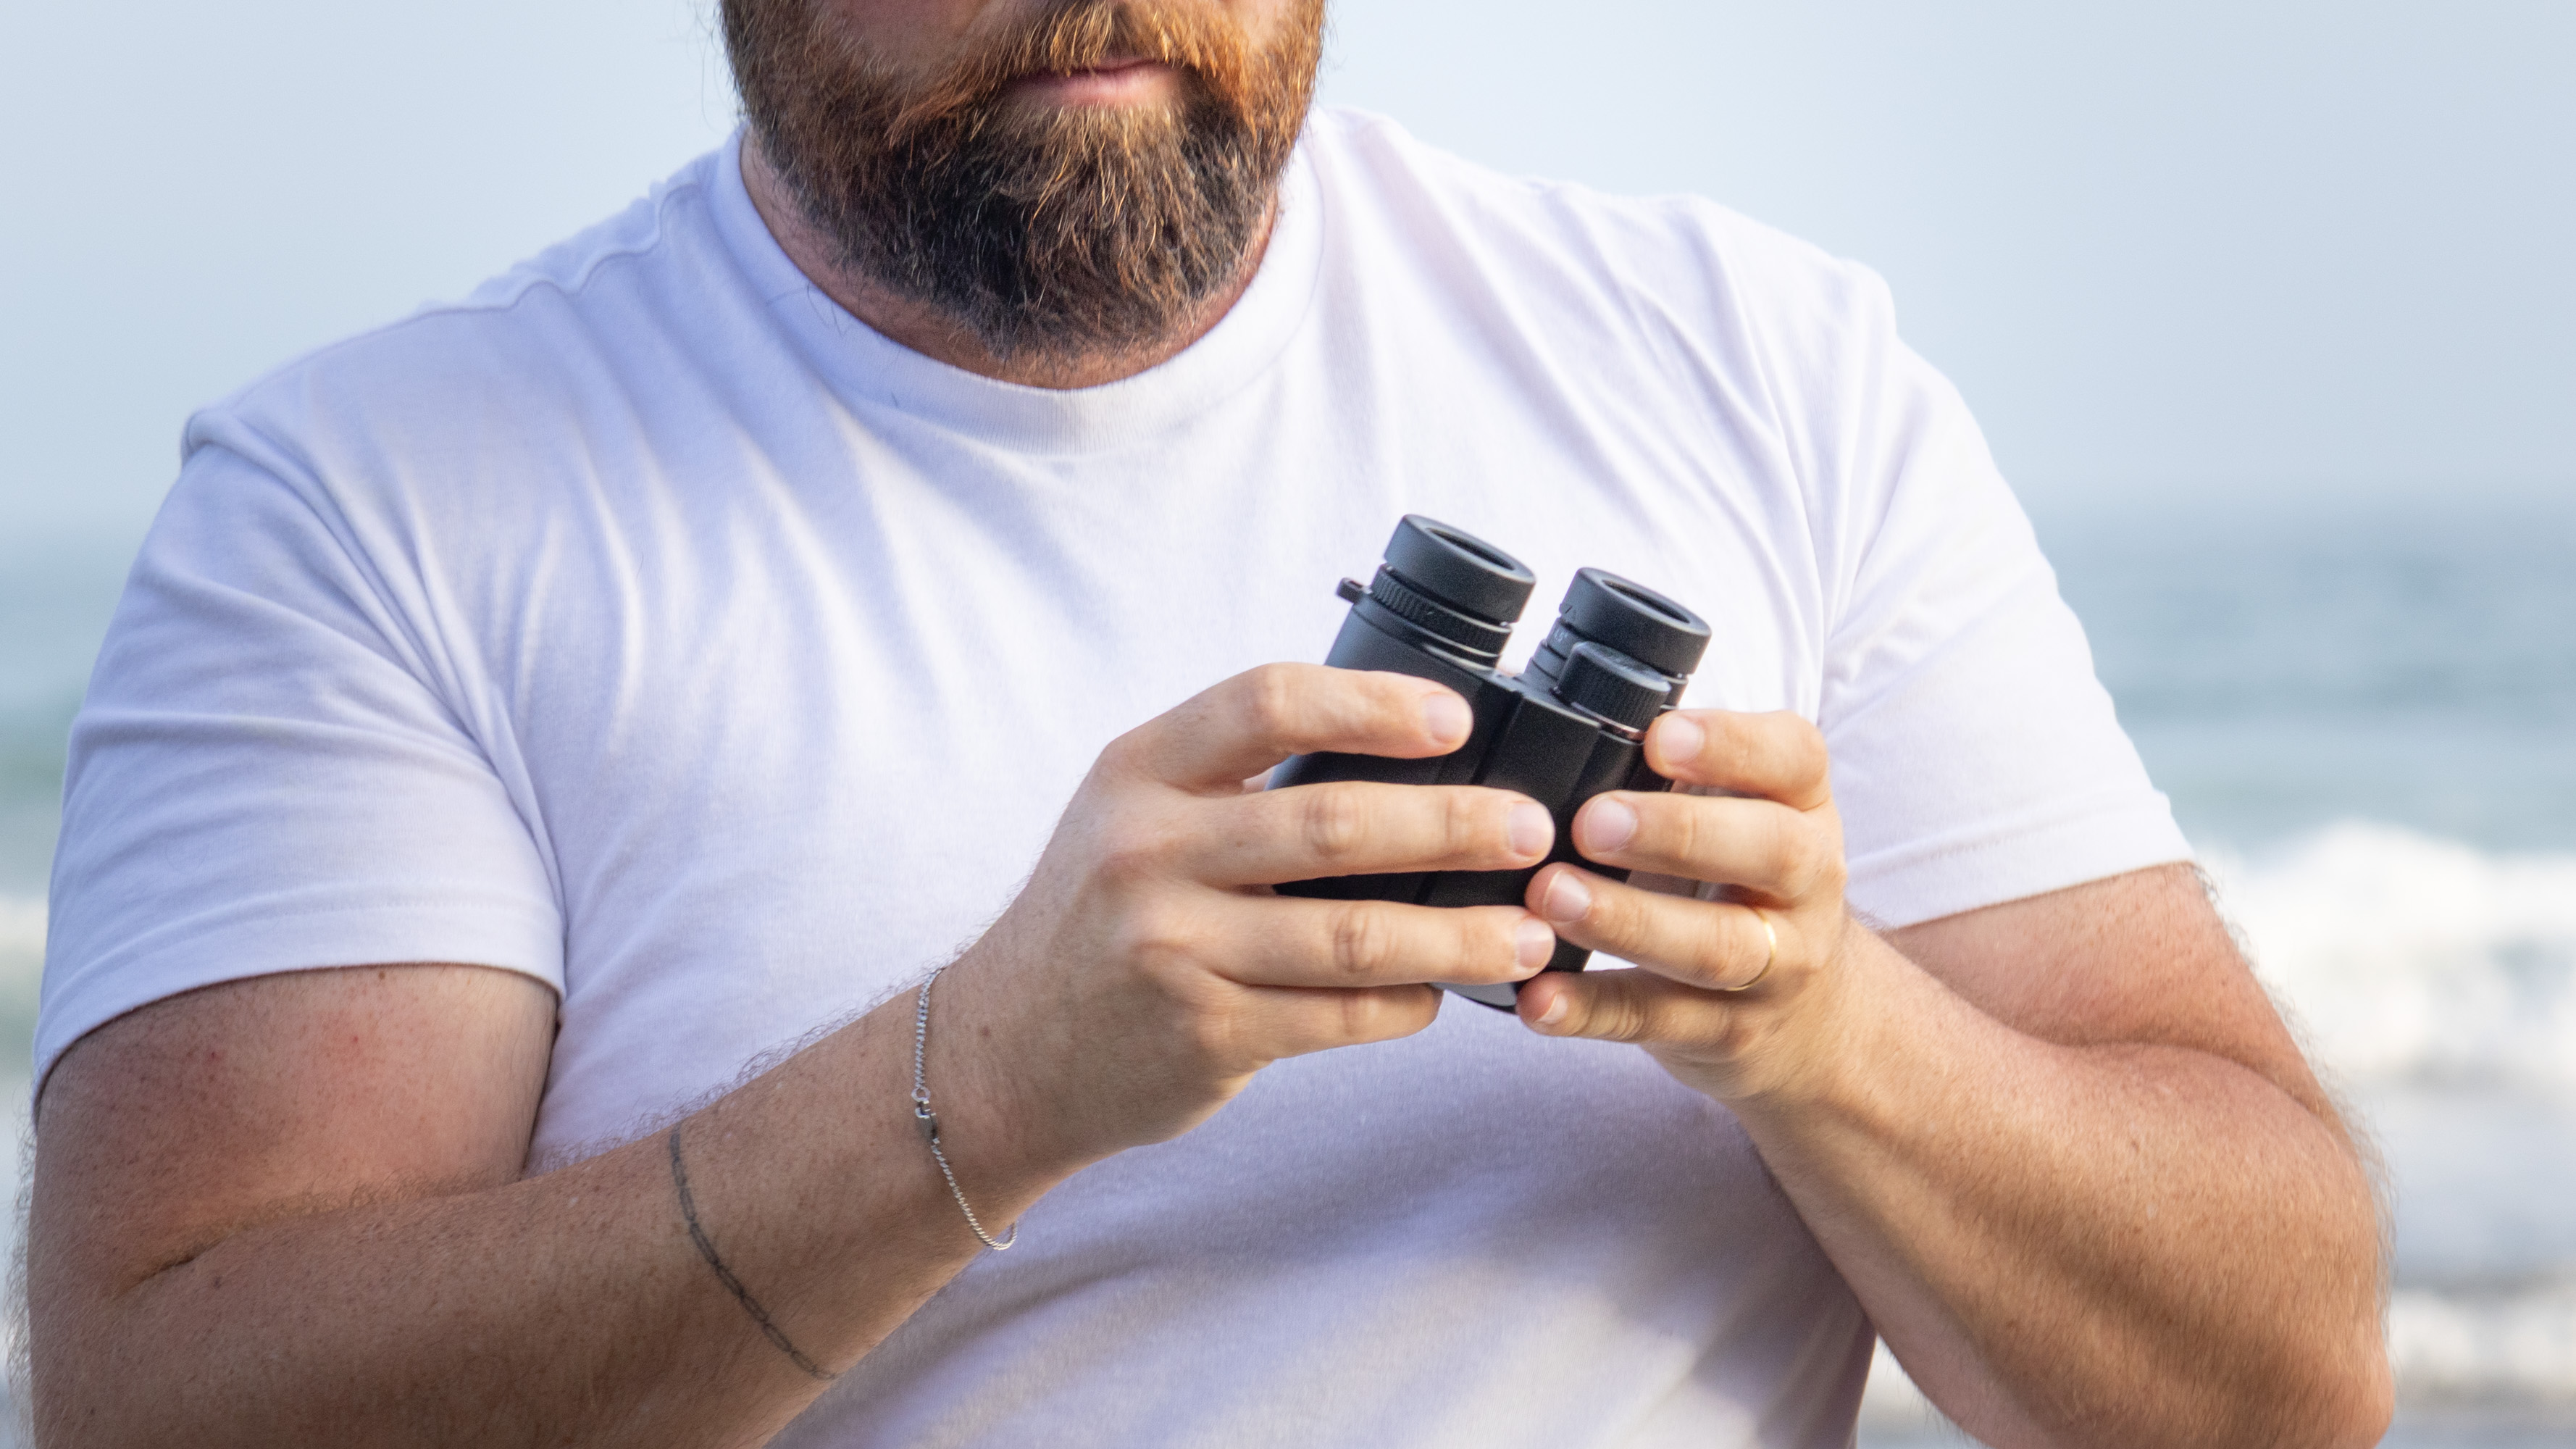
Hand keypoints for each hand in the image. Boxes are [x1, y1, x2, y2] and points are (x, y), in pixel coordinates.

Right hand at [935, 664, 1558, 1178]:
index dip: (1372, 705)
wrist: (1004, 1052)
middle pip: (1334, 824)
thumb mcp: (1134, 816)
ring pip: (1353, 936)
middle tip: (1534, 828)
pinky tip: (1444, 992)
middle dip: (1455, 824)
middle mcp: (1145, 853)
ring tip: (1531, 928)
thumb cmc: (1101, 918)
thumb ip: (1236, 781)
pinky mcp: (1202, 1035)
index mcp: (1139, 773)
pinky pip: (1338, 1015)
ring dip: (1459, 934)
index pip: (1266, 703)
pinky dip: (1407, 1003)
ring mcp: (1171, 949)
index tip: (1455, 718)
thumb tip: (1404, 748)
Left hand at [1513, 709, 1858, 1101]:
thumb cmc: (1742, 881)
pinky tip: (1538, 996)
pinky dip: (1592, 1011)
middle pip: (1769, 850)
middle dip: (1676, 833)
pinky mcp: (1727, 1032)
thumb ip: (1673, 773)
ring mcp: (1776, 965)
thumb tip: (1551, 718)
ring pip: (1713, 946)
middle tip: (1590, 821)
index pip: (1795, 758)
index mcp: (1802, 806)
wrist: (1815, 1020)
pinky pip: (1657, 1021)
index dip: (1731, 744)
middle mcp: (1806, 882)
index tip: (1658, 737)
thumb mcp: (1739, 811)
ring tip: (1549, 896)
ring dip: (1626, 921)